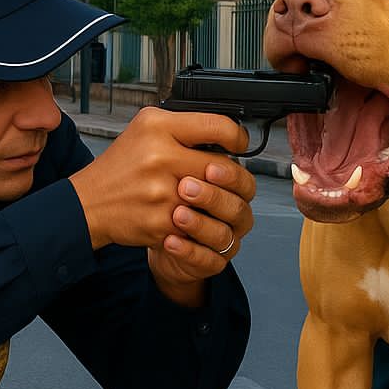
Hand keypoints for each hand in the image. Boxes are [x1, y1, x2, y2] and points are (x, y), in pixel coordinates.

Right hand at [68, 106, 251, 253]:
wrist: (90, 203)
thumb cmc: (121, 165)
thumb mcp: (145, 127)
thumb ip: (183, 125)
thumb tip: (224, 133)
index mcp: (158, 127)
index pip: (217, 126)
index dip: (237, 136)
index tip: (238, 144)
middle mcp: (159, 156)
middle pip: (223, 167)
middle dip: (231, 176)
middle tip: (226, 177)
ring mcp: (161, 193)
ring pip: (216, 199)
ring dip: (218, 202)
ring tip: (210, 197)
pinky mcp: (162, 223)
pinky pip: (200, 223)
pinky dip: (201, 222)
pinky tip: (192, 215)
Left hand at [147, 155, 255, 306]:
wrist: (146, 224)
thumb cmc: (160, 188)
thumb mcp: (168, 156)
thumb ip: (187, 142)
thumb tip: (193, 127)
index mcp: (227, 183)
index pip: (242, 178)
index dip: (230, 173)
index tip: (209, 165)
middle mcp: (230, 210)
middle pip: (237, 204)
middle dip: (213, 196)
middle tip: (186, 187)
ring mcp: (223, 237)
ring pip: (225, 235)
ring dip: (201, 224)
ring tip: (177, 214)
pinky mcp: (209, 261)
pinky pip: (208, 261)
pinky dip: (189, 251)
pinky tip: (170, 239)